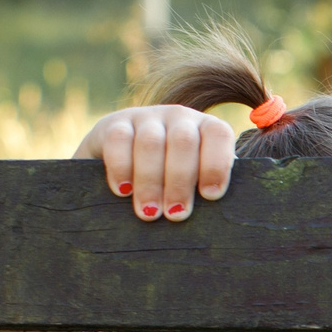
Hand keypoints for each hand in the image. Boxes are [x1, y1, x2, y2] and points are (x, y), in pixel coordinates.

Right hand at [74, 105, 235, 220]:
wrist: (123, 154)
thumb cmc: (172, 178)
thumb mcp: (195, 178)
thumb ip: (207, 188)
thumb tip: (215, 214)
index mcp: (206, 128)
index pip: (218, 135)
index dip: (216, 164)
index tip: (210, 196)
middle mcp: (179, 117)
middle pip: (183, 141)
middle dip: (180, 182)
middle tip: (175, 214)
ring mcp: (146, 117)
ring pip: (150, 142)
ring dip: (151, 181)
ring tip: (150, 212)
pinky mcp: (114, 123)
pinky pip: (118, 140)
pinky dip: (121, 168)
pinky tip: (123, 191)